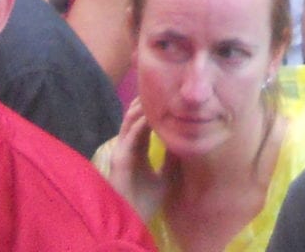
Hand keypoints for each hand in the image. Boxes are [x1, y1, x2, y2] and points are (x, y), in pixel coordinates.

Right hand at [102, 98, 168, 222]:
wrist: (133, 218)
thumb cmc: (146, 200)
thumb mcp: (166, 176)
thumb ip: (172, 158)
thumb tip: (185, 141)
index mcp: (136, 149)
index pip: (142, 122)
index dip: (152, 109)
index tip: (167, 95)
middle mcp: (127, 146)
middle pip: (134, 116)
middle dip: (145, 101)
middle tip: (161, 86)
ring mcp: (121, 150)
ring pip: (129, 121)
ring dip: (142, 107)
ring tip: (157, 94)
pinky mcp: (119, 158)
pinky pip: (130, 135)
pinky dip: (140, 124)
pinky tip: (152, 116)